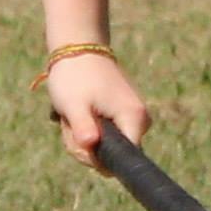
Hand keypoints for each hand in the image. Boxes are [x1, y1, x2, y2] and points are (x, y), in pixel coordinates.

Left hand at [46, 50, 149, 173]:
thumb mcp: (74, 104)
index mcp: (134, 119)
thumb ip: (83, 128)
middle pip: (112, 157)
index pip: (125, 160)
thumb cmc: (75, 76)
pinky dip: (86, 130)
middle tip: (70, 123)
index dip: (100, 159)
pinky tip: (77, 114)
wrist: (79, 49)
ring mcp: (132, 119)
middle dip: (85, 147)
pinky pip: (104, 137)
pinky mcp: (123, 117)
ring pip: (105, 148)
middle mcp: (140, 121)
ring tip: (72, 114)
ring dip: (82, 138)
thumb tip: (91, 147)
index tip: (81, 142)